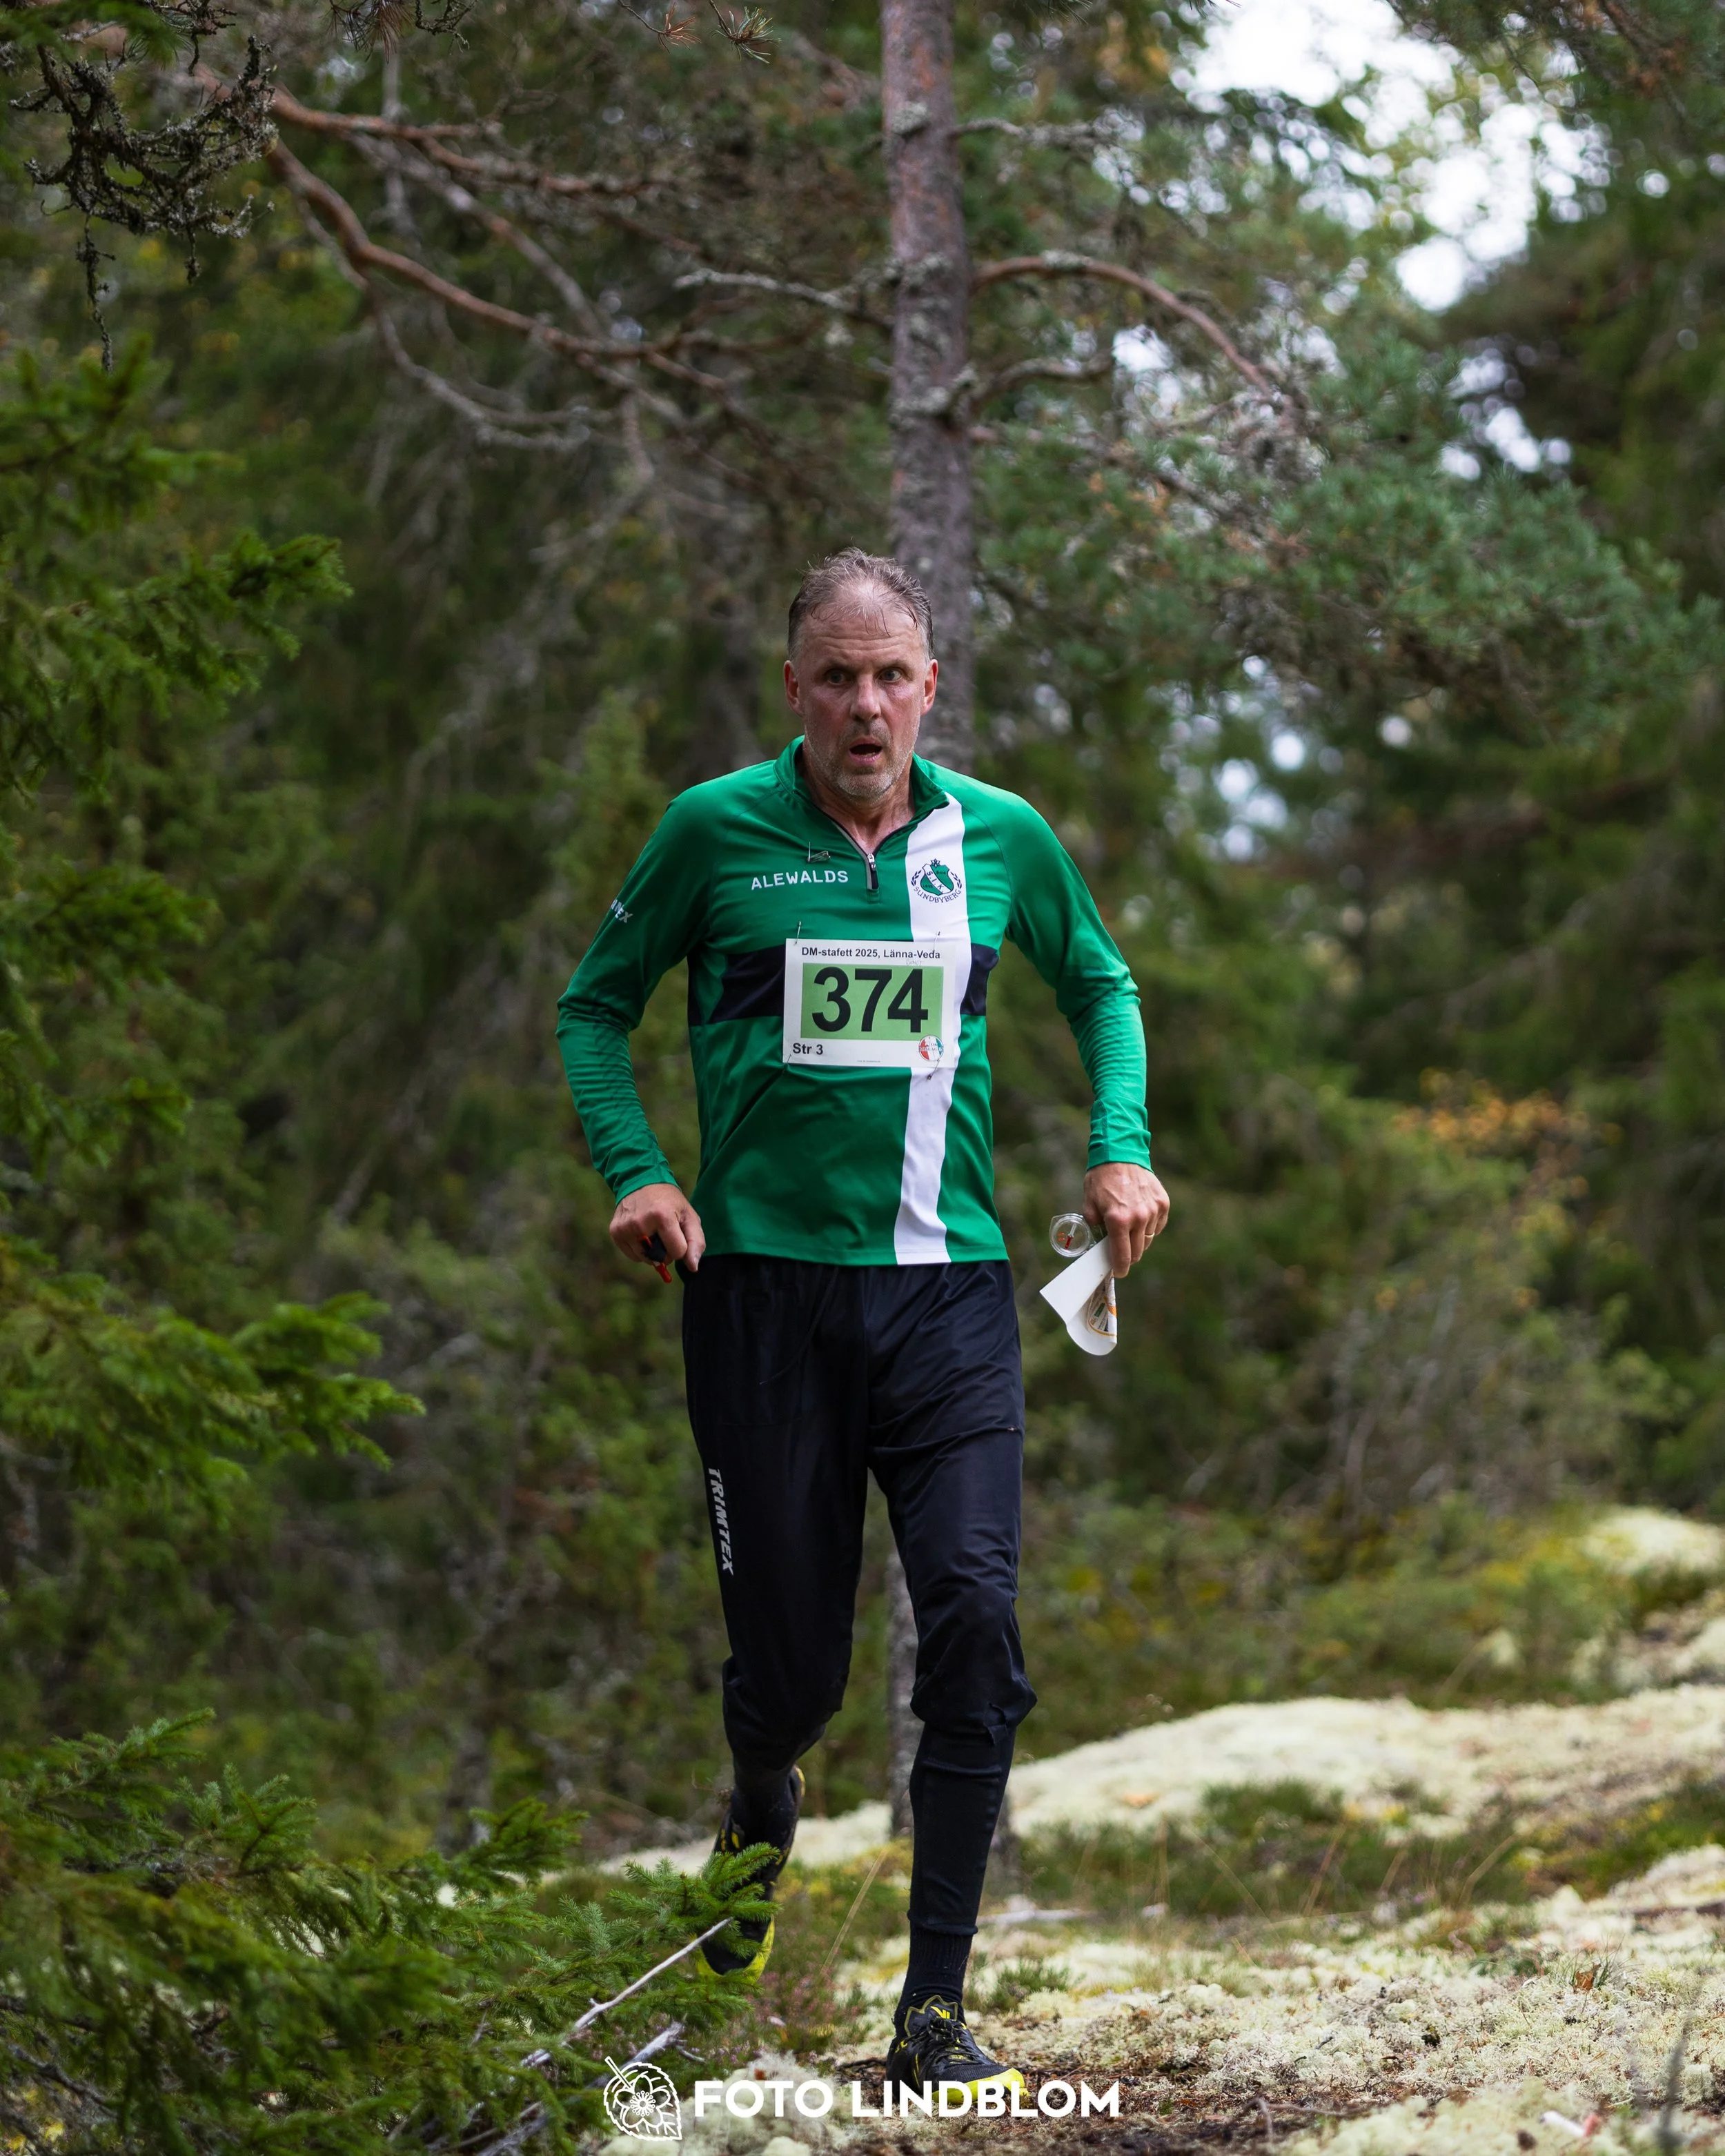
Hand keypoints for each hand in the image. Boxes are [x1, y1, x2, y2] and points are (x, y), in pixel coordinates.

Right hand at [609, 1182, 705, 1272]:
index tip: (677, 1233)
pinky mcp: (615, 1232)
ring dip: (652, 1251)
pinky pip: (633, 1256)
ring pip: (646, 1259)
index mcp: (663, 1217)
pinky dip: (640, 1250)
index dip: (680, 1246)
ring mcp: (625, 1228)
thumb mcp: (689, 1216)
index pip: (677, 1252)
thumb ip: (696, 1242)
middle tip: (664, 1231)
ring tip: (652, 1230)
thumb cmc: (669, 1202)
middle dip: (666, 1250)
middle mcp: (641, 1223)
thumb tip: (693, 1267)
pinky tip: (640, 1232)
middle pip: (660, 1258)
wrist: (640, 1181)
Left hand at [1083, 1162, 1169, 1276]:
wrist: (1121, 1153)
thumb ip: (1094, 1226)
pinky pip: (1157, 1226)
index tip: (1118, 1272)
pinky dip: (1149, 1226)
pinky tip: (1139, 1217)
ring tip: (1128, 1228)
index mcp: (1118, 1220)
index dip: (1120, 1268)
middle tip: (1120, 1252)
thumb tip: (1100, 1243)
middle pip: (1137, 1252)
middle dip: (1128, 1256)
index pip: (1122, 1256)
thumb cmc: (1101, 1179)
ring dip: (1138, 1239)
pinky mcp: (1163, 1204)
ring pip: (1148, 1239)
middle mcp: (1138, 1218)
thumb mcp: (1089, 1203)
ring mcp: (1153, 1210)